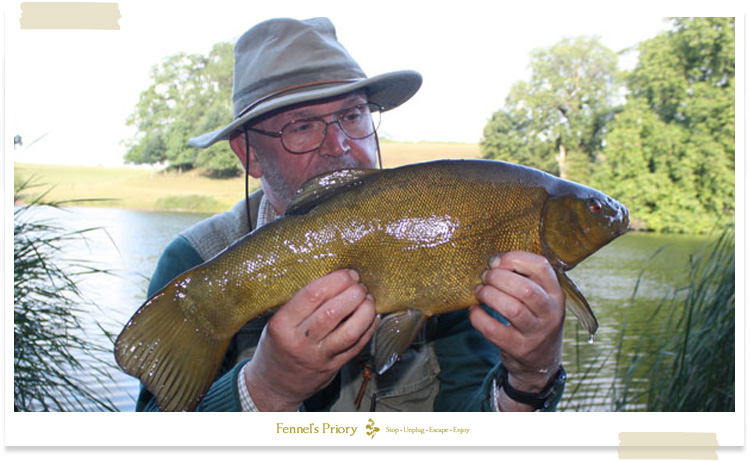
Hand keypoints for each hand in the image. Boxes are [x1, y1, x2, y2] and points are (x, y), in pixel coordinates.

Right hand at [243, 269, 378, 410]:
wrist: (274, 386)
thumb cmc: (276, 347)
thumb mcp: (276, 323)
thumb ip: (300, 305)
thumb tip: (334, 279)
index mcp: (282, 325)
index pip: (312, 295)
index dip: (335, 280)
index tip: (347, 273)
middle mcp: (300, 341)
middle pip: (333, 312)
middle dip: (353, 293)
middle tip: (360, 284)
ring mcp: (318, 357)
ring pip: (349, 332)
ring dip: (364, 311)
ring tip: (368, 299)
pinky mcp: (333, 368)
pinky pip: (357, 347)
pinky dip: (369, 329)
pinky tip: (373, 316)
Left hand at [468, 251, 564, 410]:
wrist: (542, 362)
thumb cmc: (534, 320)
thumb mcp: (540, 298)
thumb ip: (523, 278)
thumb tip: (494, 262)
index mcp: (556, 294)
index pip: (541, 266)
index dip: (515, 258)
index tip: (497, 261)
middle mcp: (551, 313)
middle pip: (525, 289)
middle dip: (498, 278)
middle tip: (485, 277)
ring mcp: (536, 333)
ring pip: (512, 309)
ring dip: (489, 295)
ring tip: (480, 292)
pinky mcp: (519, 349)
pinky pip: (494, 330)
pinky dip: (479, 317)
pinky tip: (475, 311)